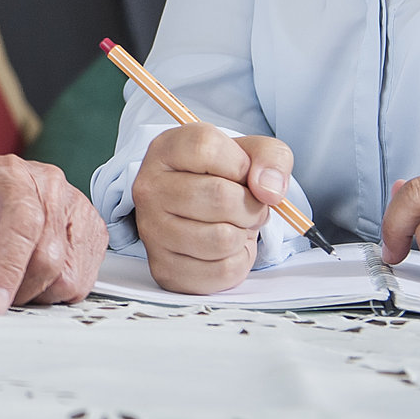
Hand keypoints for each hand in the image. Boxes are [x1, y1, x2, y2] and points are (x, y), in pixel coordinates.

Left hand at [0, 155, 105, 312]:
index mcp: (8, 175)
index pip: (21, 225)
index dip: (8, 270)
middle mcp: (50, 185)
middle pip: (49, 256)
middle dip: (18, 289)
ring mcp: (78, 207)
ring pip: (69, 276)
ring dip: (37, 293)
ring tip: (13, 275)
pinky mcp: (94, 233)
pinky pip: (81, 282)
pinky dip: (54, 290)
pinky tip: (34, 274)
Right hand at [130, 123, 291, 292]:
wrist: (204, 211)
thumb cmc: (226, 177)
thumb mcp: (252, 153)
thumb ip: (271, 158)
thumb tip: (269, 190)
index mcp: (165, 150)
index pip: (206, 148)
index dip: (241, 164)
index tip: (243, 174)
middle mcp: (149, 189)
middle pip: (220, 197)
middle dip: (251, 206)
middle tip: (247, 206)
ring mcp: (151, 230)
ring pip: (223, 239)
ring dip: (244, 234)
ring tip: (234, 225)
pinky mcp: (164, 268)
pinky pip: (222, 271)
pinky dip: (238, 261)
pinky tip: (225, 248)